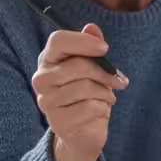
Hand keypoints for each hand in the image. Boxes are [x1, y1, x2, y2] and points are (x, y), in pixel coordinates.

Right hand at [32, 23, 128, 160]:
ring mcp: (47, 100)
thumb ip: (92, 47)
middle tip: (119, 81)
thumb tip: (92, 28)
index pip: (58, 40)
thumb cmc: (87, 94)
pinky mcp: (57, 121)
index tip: (105, 49)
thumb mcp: (93, 68)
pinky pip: (89, 107)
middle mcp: (42, 78)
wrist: (81, 132)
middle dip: (104, 72)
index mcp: (49, 59)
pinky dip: (102, 108)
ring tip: (108, 97)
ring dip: (105, 92)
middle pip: (77, 65)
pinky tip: (100, 110)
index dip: (83, 42)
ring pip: (85, 87)